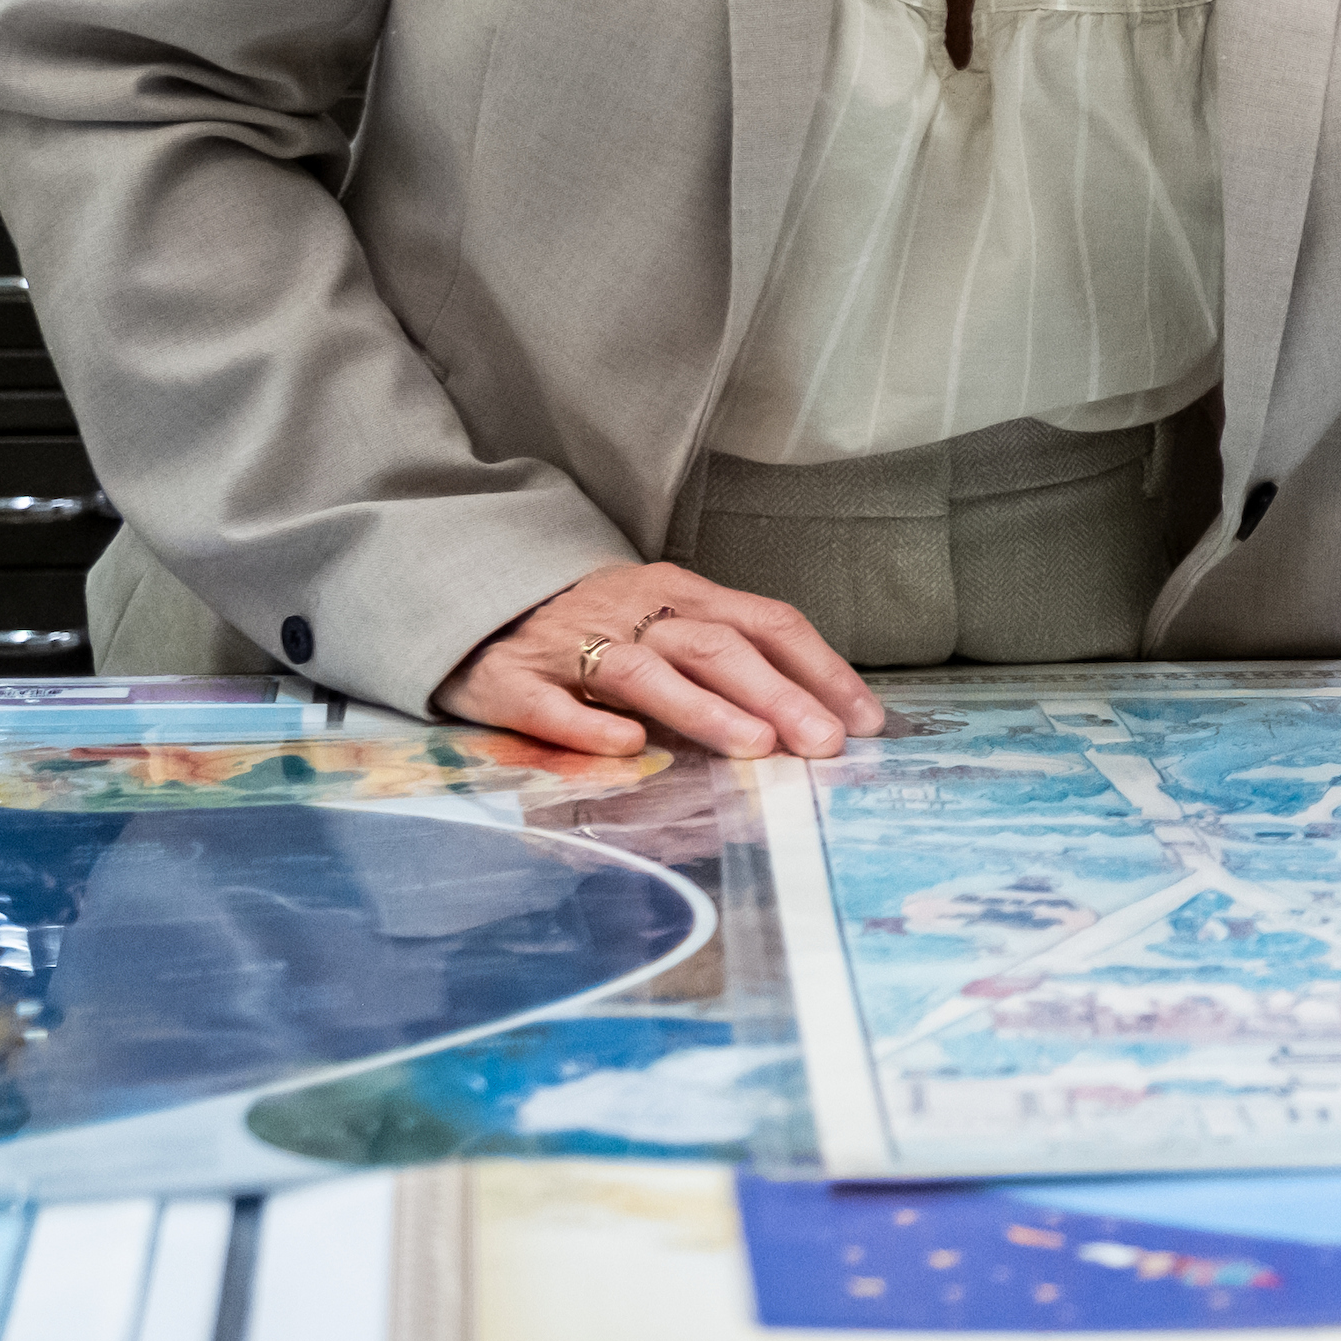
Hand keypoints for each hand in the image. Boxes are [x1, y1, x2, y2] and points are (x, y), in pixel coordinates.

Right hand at [434, 561, 883, 760]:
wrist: (476, 601)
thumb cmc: (596, 625)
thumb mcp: (667, 619)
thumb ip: (729, 654)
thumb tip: (815, 712)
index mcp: (682, 594)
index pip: (766, 622)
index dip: (820, 668)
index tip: (865, 718)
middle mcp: (635, 611)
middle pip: (716, 646)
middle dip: (779, 693)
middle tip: (826, 742)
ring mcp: (573, 645)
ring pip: (646, 671)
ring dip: (704, 708)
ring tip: (756, 745)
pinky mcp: (512, 680)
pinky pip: (551, 704)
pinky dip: (590, 724)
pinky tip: (629, 746)